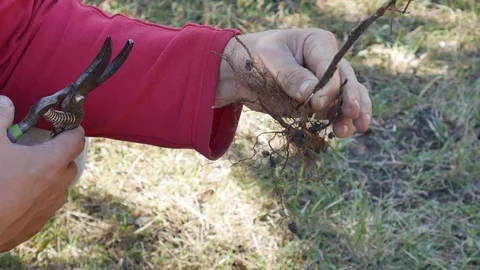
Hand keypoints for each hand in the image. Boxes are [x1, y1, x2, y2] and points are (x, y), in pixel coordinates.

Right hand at [0, 95, 84, 251]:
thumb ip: (0, 119)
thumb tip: (6, 103)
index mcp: (51, 162)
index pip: (76, 139)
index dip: (71, 129)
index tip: (62, 125)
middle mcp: (57, 185)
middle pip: (69, 164)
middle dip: (59, 154)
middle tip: (38, 148)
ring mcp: (48, 208)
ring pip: (60, 187)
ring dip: (51, 177)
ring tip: (27, 172)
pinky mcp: (35, 225)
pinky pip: (46, 206)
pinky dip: (39, 197)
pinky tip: (18, 194)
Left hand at [216, 29, 371, 137]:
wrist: (238, 74)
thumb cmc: (254, 56)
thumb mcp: (270, 58)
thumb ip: (291, 75)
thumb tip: (312, 94)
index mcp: (318, 43)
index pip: (332, 66)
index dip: (330, 86)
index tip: (318, 103)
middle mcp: (326, 62)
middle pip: (348, 81)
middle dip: (353, 99)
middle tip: (352, 116)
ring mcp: (324, 84)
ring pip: (348, 97)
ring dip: (352, 114)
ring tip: (350, 129)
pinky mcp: (317, 102)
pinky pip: (334, 111)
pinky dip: (339, 120)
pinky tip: (341, 132)